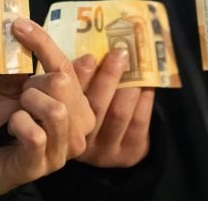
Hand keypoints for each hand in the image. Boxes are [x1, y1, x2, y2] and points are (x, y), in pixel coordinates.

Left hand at [0, 18, 94, 194]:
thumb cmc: (3, 122)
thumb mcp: (13, 88)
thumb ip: (22, 65)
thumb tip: (21, 28)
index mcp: (78, 103)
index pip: (67, 65)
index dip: (43, 42)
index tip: (19, 24)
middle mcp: (80, 126)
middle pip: (62, 83)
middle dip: (33, 85)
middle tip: (21, 97)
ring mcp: (64, 149)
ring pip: (55, 110)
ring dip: (26, 106)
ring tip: (18, 114)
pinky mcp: (43, 164)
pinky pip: (36, 135)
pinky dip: (18, 125)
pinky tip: (12, 130)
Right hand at [70, 51, 154, 167]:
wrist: (109, 147)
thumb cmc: (85, 110)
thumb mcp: (71, 95)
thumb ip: (74, 78)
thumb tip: (90, 56)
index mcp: (61, 125)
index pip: (67, 99)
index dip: (80, 77)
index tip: (91, 56)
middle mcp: (80, 143)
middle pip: (94, 106)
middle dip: (109, 76)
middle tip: (120, 53)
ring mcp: (104, 151)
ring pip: (118, 113)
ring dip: (128, 85)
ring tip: (135, 64)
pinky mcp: (127, 154)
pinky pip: (138, 122)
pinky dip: (144, 99)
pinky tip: (146, 83)